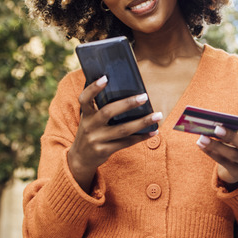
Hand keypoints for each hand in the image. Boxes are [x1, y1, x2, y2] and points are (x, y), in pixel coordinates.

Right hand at [68, 75, 162, 190]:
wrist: (80, 159)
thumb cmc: (91, 132)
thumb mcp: (89, 119)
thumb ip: (101, 108)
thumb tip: (127, 92)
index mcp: (86, 114)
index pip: (85, 99)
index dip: (93, 88)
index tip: (105, 78)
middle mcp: (89, 126)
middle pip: (108, 112)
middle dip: (127, 103)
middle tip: (144, 97)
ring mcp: (96, 140)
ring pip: (122, 130)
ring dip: (142, 122)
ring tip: (157, 115)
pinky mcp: (104, 151)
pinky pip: (126, 143)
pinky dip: (141, 137)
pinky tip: (153, 131)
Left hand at [196, 126, 237, 185]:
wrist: (237, 171)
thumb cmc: (235, 149)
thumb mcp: (237, 140)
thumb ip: (230, 133)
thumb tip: (214, 125)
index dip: (237, 128)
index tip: (224, 122)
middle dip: (231, 135)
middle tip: (216, 129)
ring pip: (233, 154)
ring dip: (216, 145)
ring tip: (203, 138)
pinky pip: (223, 162)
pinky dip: (211, 153)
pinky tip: (201, 146)